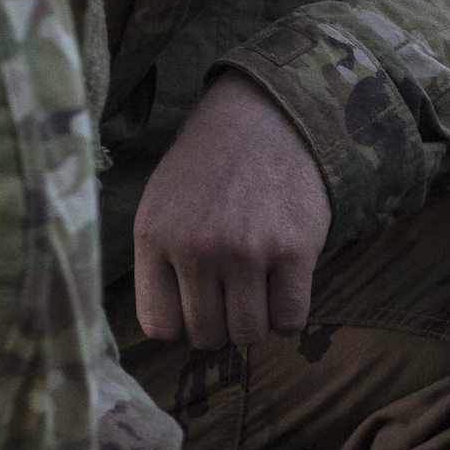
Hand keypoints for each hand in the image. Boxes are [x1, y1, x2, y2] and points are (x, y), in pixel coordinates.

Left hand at [133, 77, 331, 351]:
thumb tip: (172, 327)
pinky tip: (285, 286)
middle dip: (221, 324)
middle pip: (207, 336)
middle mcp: (196, 249)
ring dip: (256, 322)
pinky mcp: (294, 251)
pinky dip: (288, 314)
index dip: (181, 324)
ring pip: (249, 334)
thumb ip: (159, 261)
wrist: (269, 114)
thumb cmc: (211, 163)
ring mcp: (247, 252)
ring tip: (259, 290)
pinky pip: (290, 320)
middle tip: (232, 295)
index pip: (159, 326)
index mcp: (155, 237)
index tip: (195, 306)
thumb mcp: (161, 203)